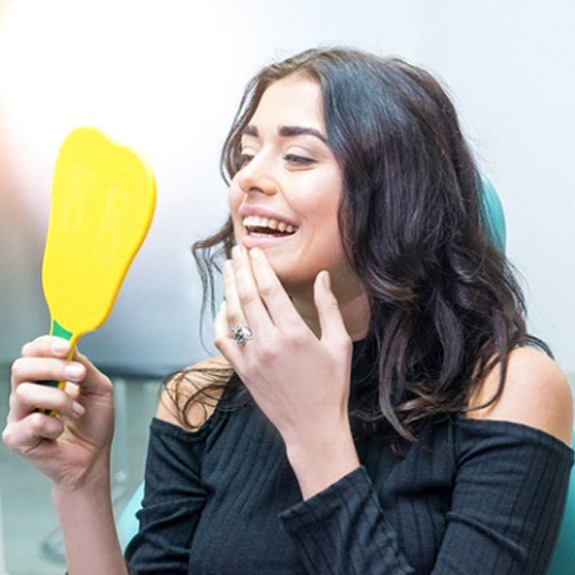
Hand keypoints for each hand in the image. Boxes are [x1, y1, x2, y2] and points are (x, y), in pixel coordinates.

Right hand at [2, 336, 114, 490]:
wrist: (93, 457)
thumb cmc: (93, 423)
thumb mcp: (99, 388)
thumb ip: (84, 367)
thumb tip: (72, 348)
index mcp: (44, 377)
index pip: (33, 351)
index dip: (47, 344)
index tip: (67, 347)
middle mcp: (27, 392)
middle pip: (22, 367)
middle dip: (52, 367)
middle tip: (78, 374)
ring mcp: (19, 414)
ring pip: (24, 393)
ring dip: (58, 399)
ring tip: (77, 410)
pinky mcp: (16, 437)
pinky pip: (29, 422)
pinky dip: (52, 425)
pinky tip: (61, 430)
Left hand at [214, 246, 359, 495]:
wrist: (313, 428)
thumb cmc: (331, 386)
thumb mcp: (339, 344)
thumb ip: (328, 308)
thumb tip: (322, 277)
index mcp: (294, 333)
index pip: (270, 289)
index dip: (260, 266)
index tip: (255, 251)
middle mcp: (268, 342)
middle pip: (247, 296)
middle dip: (240, 270)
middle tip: (236, 251)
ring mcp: (251, 357)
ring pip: (232, 314)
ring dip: (228, 288)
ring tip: (228, 269)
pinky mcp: (242, 371)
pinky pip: (223, 340)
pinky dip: (220, 320)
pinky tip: (223, 306)